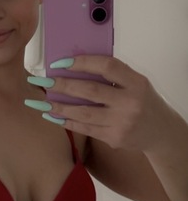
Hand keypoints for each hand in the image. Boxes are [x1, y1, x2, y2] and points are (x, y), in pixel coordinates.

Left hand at [25, 55, 174, 151]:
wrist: (160, 131)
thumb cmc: (141, 100)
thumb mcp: (134, 83)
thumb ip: (111, 75)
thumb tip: (72, 64)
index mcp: (136, 82)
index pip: (106, 66)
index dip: (81, 62)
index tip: (59, 62)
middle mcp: (130, 102)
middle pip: (90, 90)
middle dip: (62, 85)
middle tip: (41, 81)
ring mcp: (122, 122)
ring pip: (83, 112)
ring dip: (59, 107)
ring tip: (41, 103)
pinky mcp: (114, 137)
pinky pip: (85, 128)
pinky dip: (66, 122)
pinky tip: (52, 116)